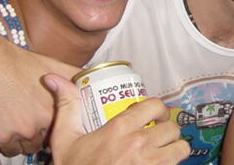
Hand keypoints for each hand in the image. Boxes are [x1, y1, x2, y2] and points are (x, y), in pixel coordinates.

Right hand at [0, 31, 77, 163]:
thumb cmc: (18, 61)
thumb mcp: (55, 65)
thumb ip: (75, 77)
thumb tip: (91, 80)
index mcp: (51, 113)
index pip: (60, 132)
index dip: (55, 128)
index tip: (51, 125)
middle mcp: (32, 127)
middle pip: (38, 142)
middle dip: (35, 133)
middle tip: (29, 121)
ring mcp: (8, 135)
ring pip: (17, 150)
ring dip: (15, 142)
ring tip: (12, 124)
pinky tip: (0, 156)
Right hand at [44, 74, 189, 164]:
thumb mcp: (65, 138)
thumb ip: (67, 106)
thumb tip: (54, 78)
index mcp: (119, 129)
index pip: (154, 106)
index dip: (158, 109)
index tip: (154, 116)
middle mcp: (138, 145)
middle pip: (171, 127)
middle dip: (166, 131)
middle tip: (158, 135)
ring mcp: (150, 164)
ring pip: (179, 148)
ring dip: (173, 148)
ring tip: (163, 151)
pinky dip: (171, 164)